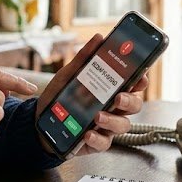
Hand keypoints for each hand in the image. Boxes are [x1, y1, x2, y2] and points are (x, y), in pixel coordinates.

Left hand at [35, 34, 148, 157]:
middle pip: (134, 105)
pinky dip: (97, 138)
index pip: (133, 84)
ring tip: (98, 116)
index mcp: (110, 90)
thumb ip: (84, 58)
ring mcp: (107, 126)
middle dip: (130, 101)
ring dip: (113, 121)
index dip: (141, 80)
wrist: (40, 122)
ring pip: (123, 125)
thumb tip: (99, 38)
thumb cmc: (60, 96)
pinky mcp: (97, 141)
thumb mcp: (69, 75)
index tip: (141, 76)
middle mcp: (113, 108)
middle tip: (119, 97)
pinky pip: (104, 142)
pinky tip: (88, 133)